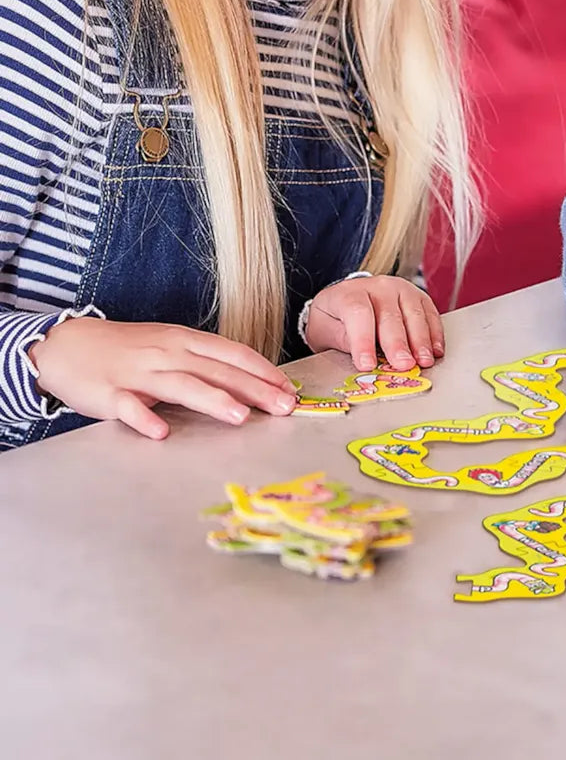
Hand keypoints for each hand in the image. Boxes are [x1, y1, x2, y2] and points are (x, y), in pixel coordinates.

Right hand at [28, 317, 298, 440]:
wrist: (68, 344)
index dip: (263, 370)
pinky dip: (145, 418)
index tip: (289, 388)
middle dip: (255, 389)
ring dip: (213, 400)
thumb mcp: (171, 346)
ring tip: (241, 416)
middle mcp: (168, 354)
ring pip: (182, 385)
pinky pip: (129, 407)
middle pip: (217, 370)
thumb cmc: (129, 349)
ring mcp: (139, 373)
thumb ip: (204, 362)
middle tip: (284, 407)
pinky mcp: (109, 393)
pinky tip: (161, 432)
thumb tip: (246, 381)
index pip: (233, 353)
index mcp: (185, 341)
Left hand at [304, 275, 443, 371]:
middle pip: (389, 316)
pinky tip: (436, 350)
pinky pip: (430, 313)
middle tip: (403, 364)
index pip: (358, 314)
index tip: (367, 364)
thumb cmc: (335, 318)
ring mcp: (401, 289)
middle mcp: (377, 287)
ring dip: (421, 340)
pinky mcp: (418, 296)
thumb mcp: (325, 330)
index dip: (363, 341)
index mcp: (348, 293)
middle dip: (397, 343)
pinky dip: (435, 333)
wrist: (348, 300)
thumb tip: (364, 357)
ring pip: (413, 314)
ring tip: (424, 360)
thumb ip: (342, 341)